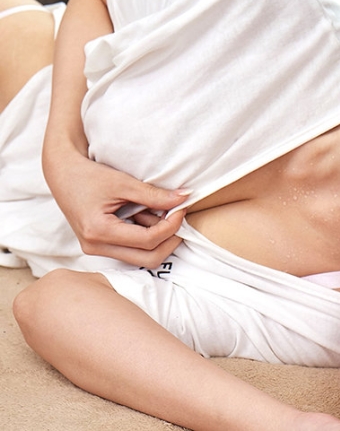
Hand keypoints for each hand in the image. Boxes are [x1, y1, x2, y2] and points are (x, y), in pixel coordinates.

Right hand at [45, 148, 188, 267]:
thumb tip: (183, 198)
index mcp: (98, 232)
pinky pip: (132, 251)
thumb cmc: (89, 175)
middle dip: (170, 239)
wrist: (62, 174)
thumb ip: (154, 195)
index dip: (171, 226)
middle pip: (149, 258)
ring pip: (142, 258)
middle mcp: (96, 247)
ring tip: (158, 212)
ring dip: (158, 238)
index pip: (148, 240)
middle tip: (178, 216)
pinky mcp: (100, 247)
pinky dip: (146, 238)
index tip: (181, 208)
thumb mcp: (123, 182)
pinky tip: (146, 217)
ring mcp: (97, 250)